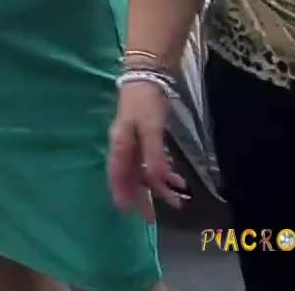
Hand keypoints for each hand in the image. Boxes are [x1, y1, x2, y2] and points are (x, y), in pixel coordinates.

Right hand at [108, 79, 186, 218]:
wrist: (147, 77)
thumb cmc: (145, 102)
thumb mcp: (150, 128)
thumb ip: (154, 154)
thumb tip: (157, 179)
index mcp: (120, 144)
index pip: (117, 174)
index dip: (121, 192)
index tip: (126, 211)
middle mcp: (124, 147)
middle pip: (130, 177)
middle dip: (141, 197)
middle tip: (151, 218)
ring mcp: (134, 143)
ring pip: (142, 171)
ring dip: (157, 186)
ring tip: (177, 200)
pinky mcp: (144, 137)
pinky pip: (151, 162)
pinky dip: (163, 172)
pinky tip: (177, 179)